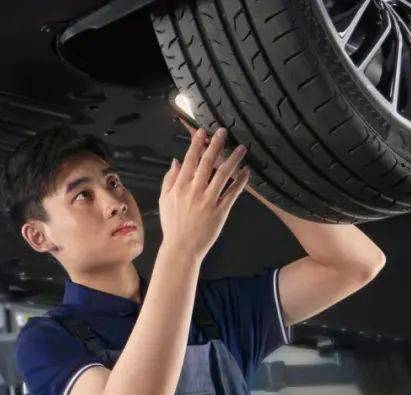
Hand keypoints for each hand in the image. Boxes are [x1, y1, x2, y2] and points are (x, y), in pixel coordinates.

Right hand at [159, 124, 249, 259]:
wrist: (181, 248)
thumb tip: (176, 161)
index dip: (196, 144)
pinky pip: (233, 192)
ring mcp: (208, 201)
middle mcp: (194, 191)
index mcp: (179, 187)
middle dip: (215, 145)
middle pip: (207, 163)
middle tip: (223, 131)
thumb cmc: (172, 224)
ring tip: (241, 148)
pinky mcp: (221, 211)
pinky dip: (241, 180)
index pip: (189, 160)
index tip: (202, 132)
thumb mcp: (164, 200)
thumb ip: (169, 179)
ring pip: (223, 174)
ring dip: (233, 159)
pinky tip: (247, 170)